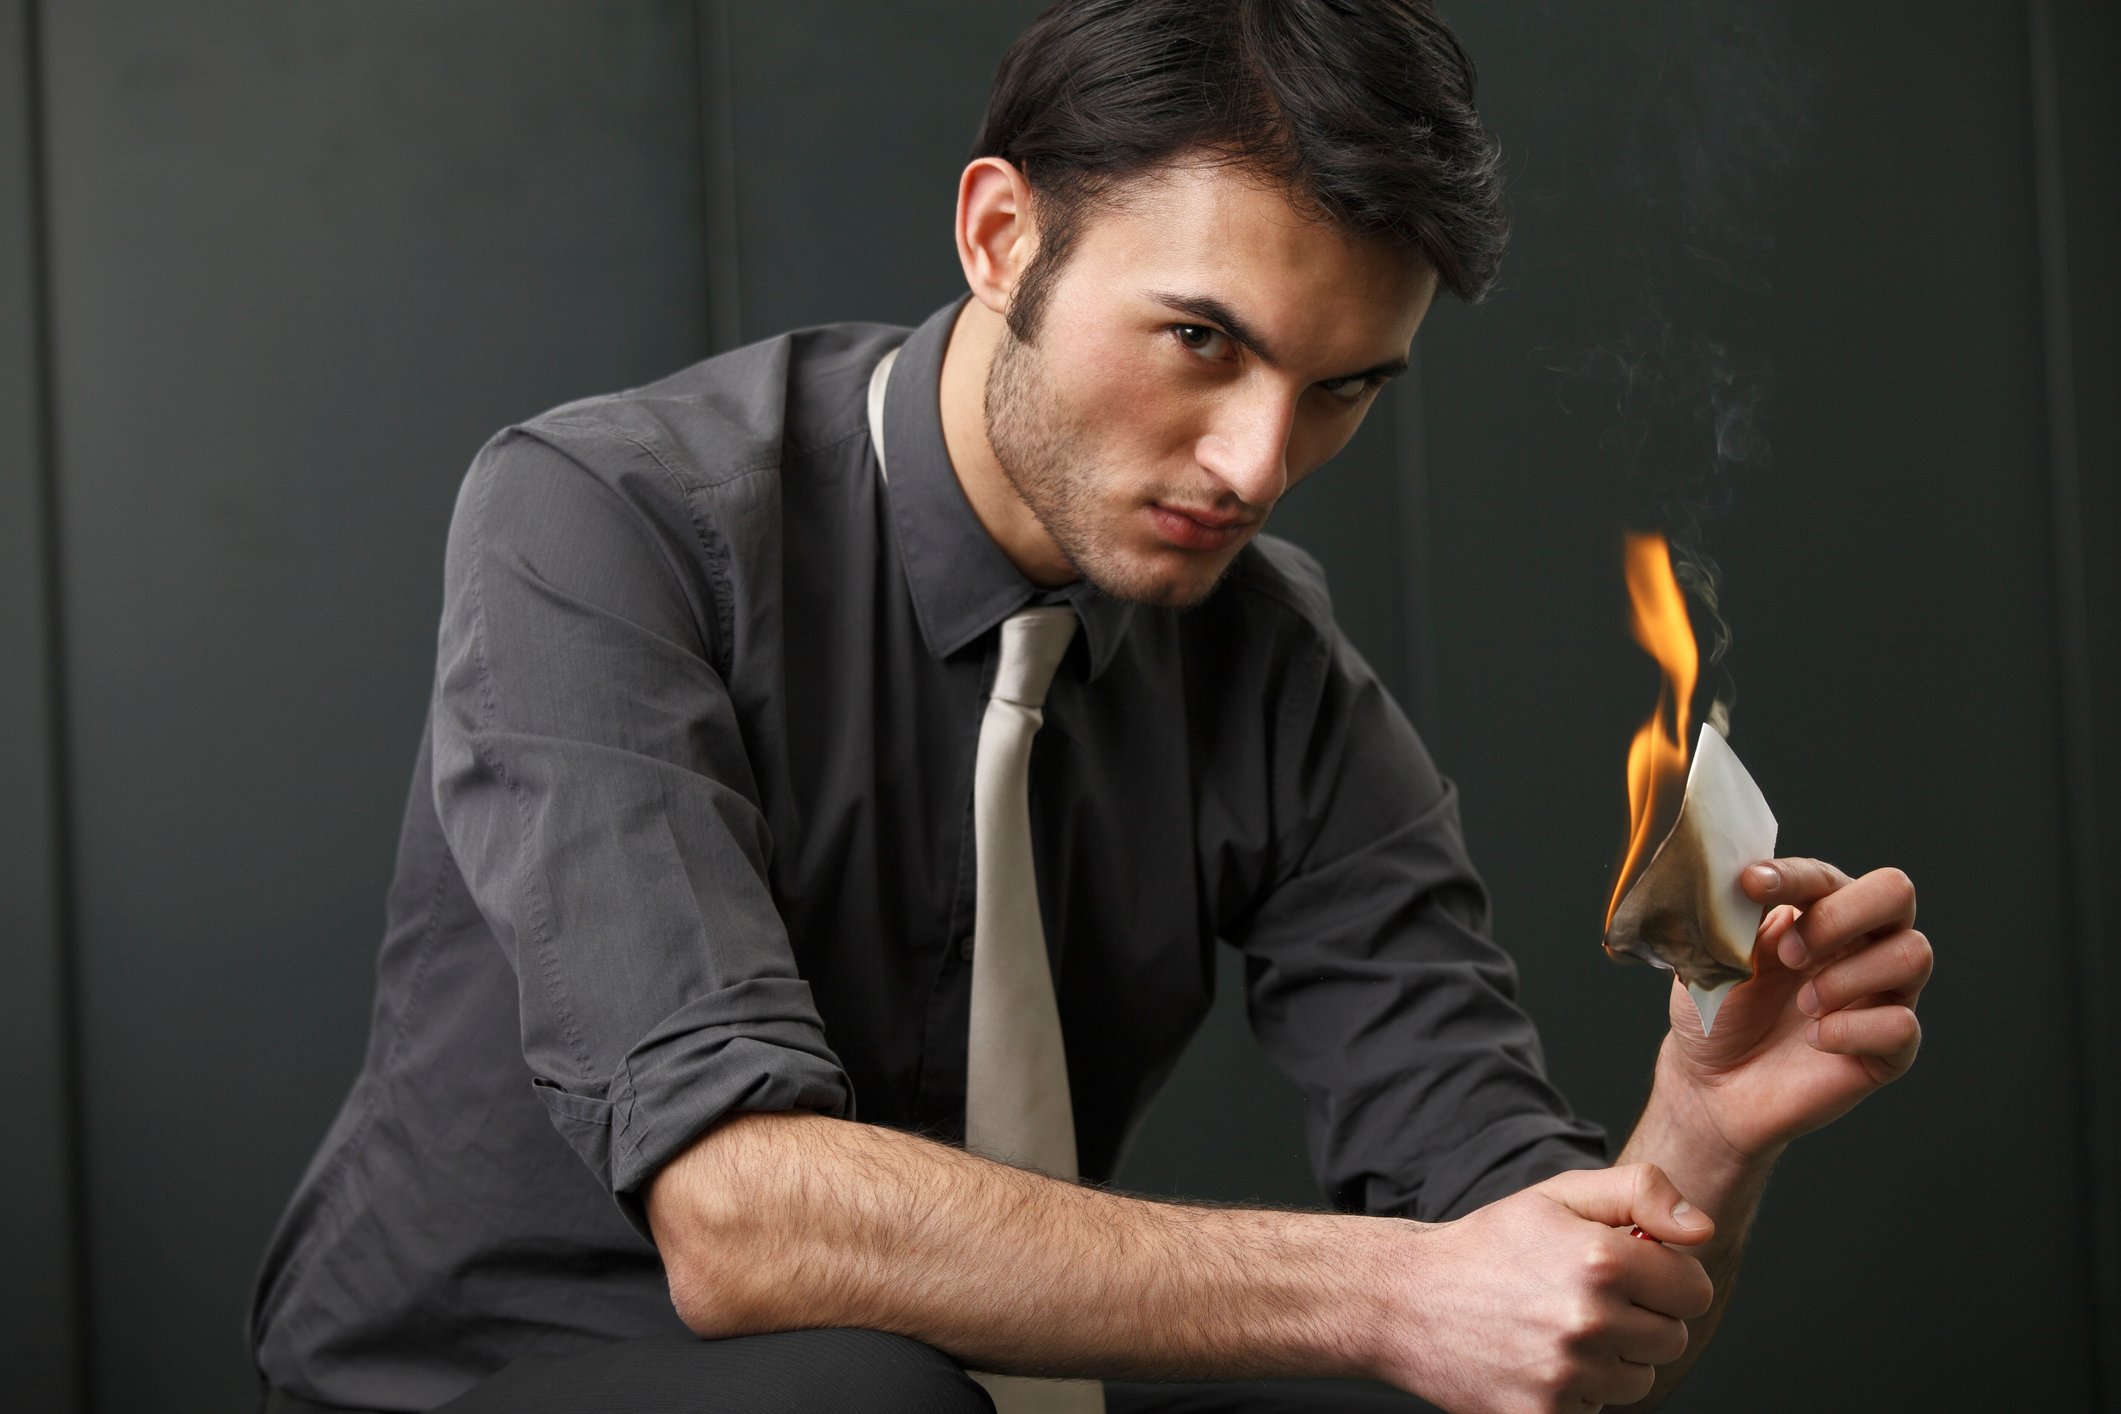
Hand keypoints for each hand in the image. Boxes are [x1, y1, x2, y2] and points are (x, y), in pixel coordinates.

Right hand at [1380, 1164, 1715, 1413]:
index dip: (1667, 1278)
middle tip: (1588, 1298)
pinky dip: (1577, 1391)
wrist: (1404, 1299)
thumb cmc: (1489, 1245)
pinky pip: (1597, 1411)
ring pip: (1638, 1380)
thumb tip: (1701, 1229)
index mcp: (1600, 1260)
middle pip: (1672, 1339)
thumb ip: (1641, 1193)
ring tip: (1560, 1328)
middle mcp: (1587, 1321)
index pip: (1694, 1289)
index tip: (1633, 1271)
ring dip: (1612, 1359)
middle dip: (1642, 1317)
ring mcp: (1565, 1376)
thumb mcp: (1559, 1195)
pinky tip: (1538, 1359)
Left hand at [1657, 858, 1931, 1160]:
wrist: (1710, 1086)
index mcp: (1815, 913)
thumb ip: (1732, 917)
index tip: (1751, 886)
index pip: (1825, 876)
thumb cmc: (1715, 1014)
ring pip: (1913, 954)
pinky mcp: (1889, 1050)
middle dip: (1841, 916)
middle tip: (1790, 953)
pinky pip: (1902, 1025)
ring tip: (1803, 1004)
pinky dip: (1851, 1030)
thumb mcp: (1711, 958)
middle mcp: (1859, 946)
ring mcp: (1880, 996)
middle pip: (1895, 892)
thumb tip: (1741, 881)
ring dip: (1847, 975)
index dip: (1793, 876)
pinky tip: (1815, 1039)